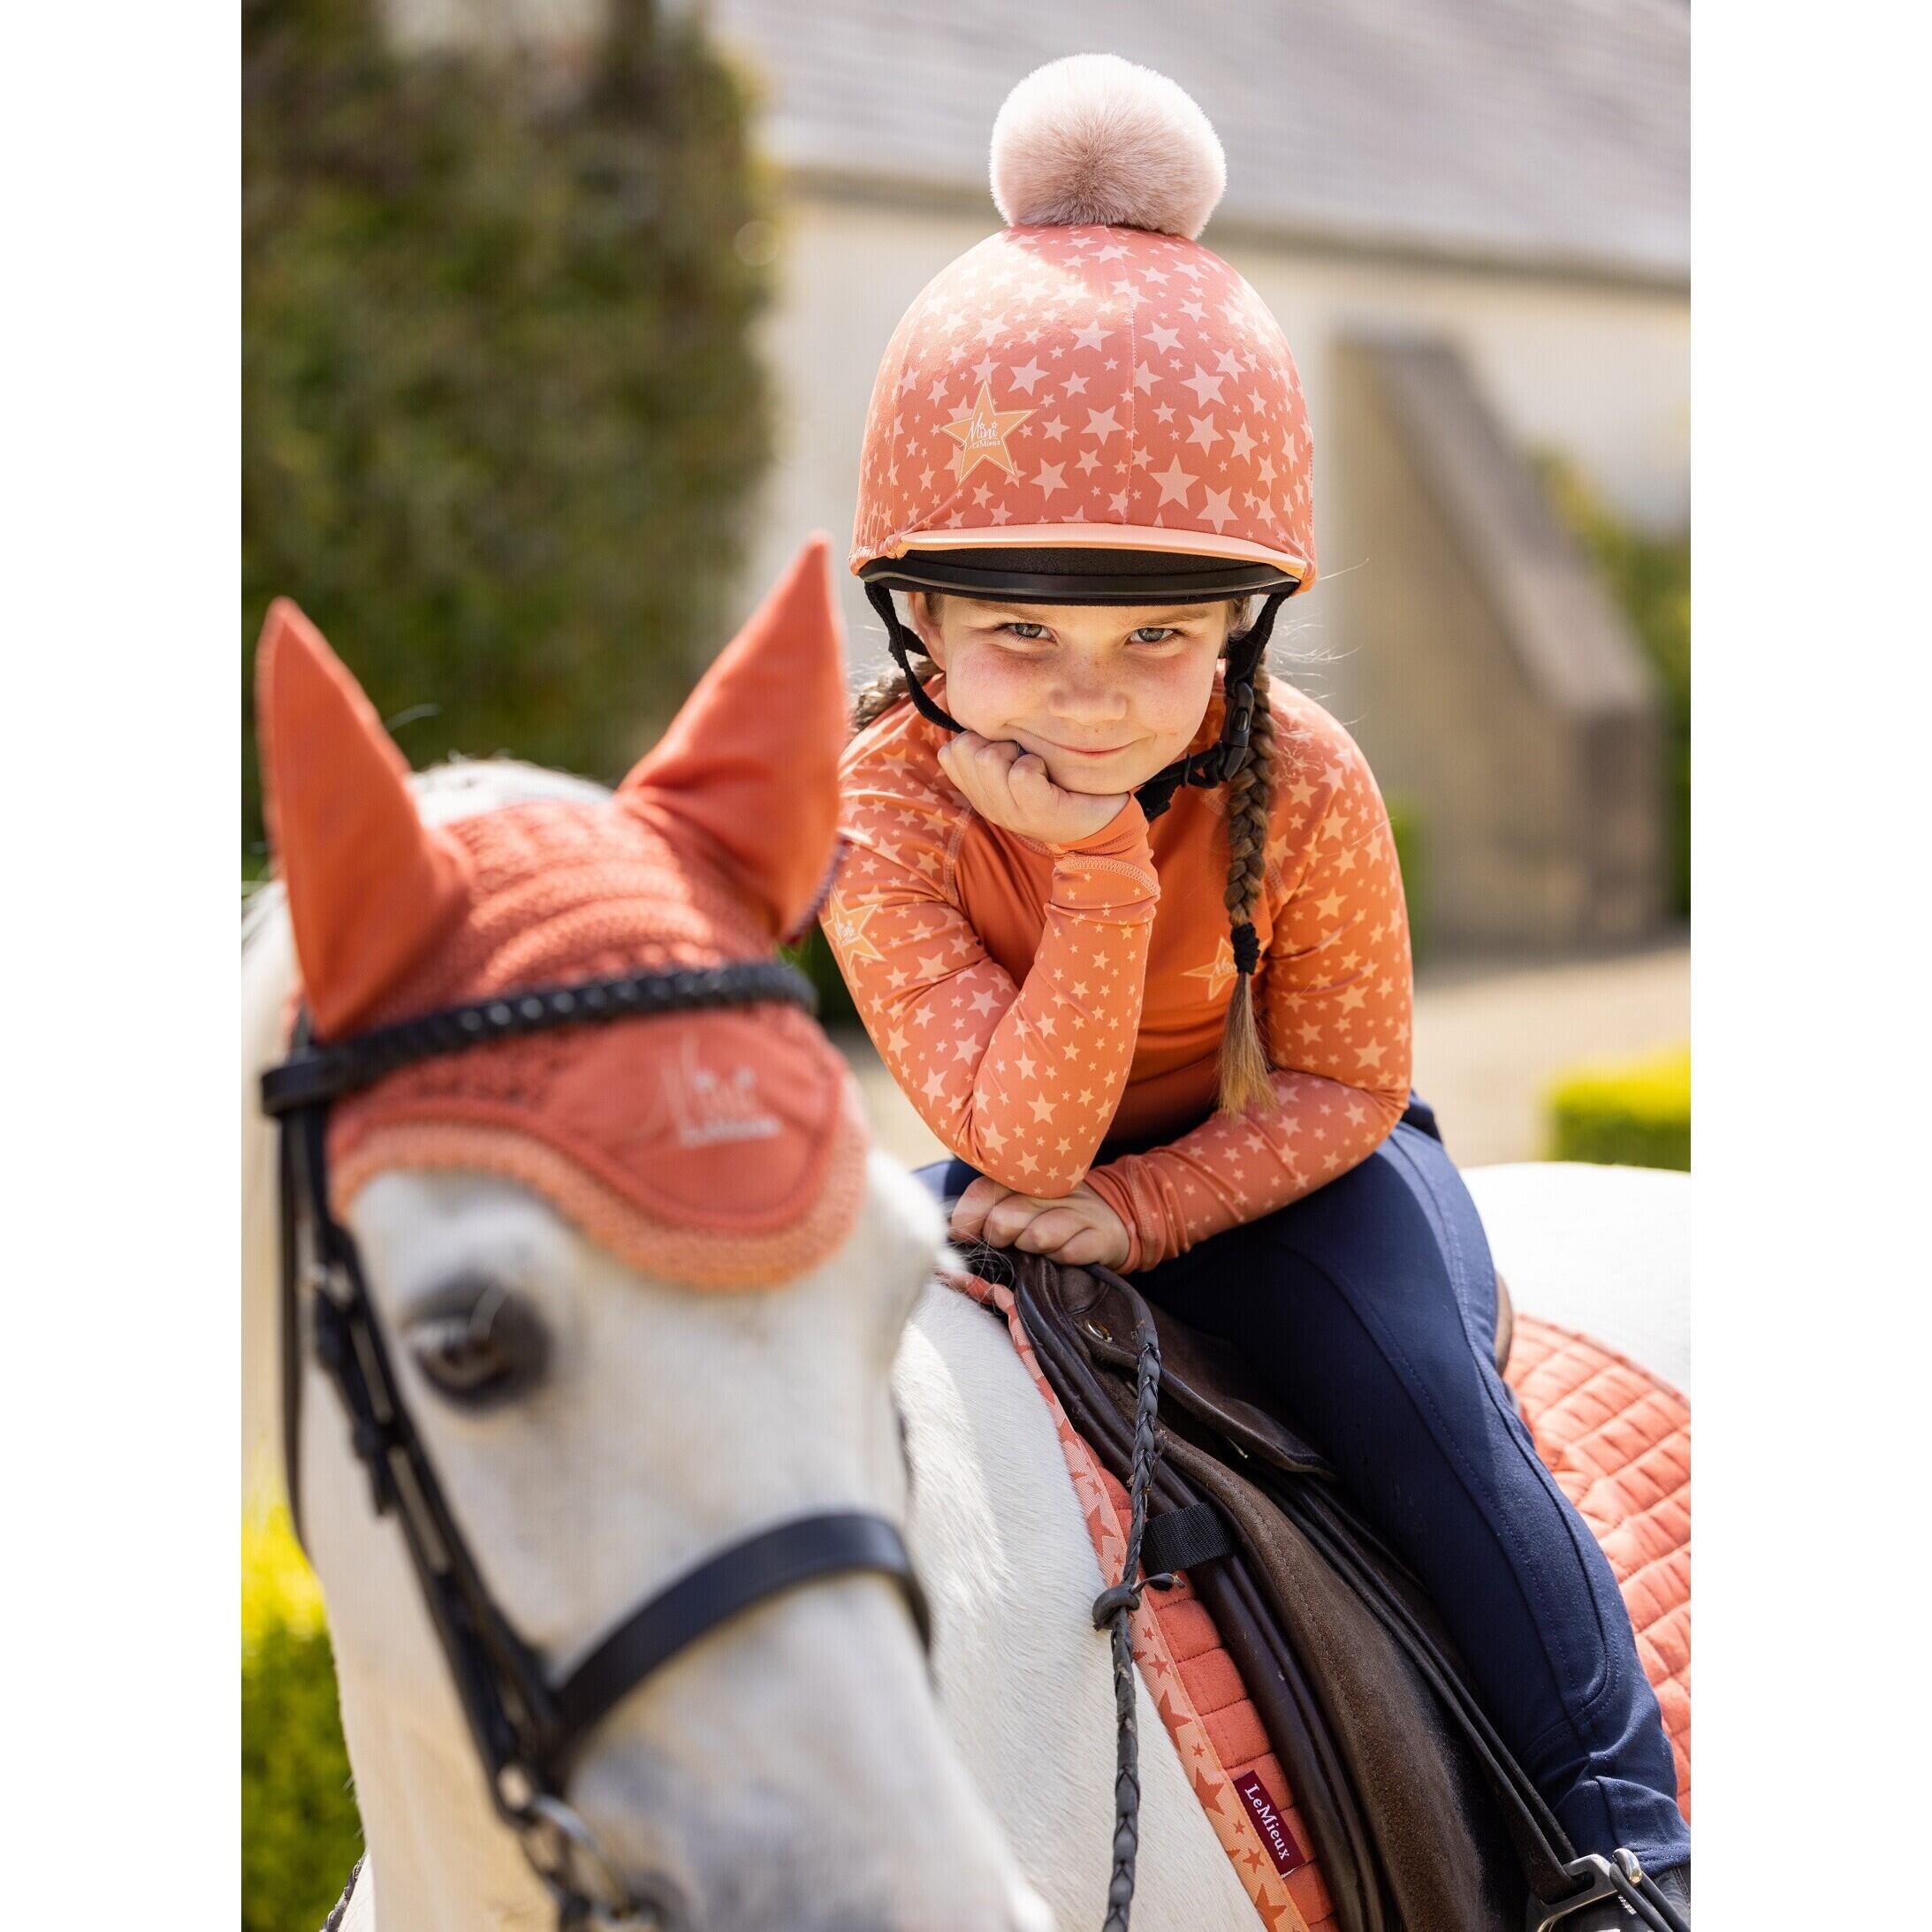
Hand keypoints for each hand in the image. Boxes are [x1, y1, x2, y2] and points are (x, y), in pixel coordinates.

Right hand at [936, 732, 1130, 846]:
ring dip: (1016, 752)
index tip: (1007, 748)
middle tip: (1023, 755)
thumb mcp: (1019, 762)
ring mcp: (1009, 813)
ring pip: (987, 758)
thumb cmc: (1062, 781)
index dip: (976, 738)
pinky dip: (1037, 764)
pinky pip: (1021, 773)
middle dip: (995, 741)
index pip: (949, 753)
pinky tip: (1049, 774)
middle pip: (964, 749)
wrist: (1105, 820)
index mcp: (979, 792)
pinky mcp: (1036, 813)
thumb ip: (995, 745)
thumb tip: (983, 705)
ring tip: (1037, 765)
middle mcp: (988, 805)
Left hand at [948, 1177, 1131, 1269]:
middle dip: (1001, 1238)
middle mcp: (1053, 1189)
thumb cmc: (1053, 1214)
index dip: (969, 1217)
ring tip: (1038, 1248)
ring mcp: (1079, 1212)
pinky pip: (1068, 1254)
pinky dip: (1061, 1259)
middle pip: (1005, 1218)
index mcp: (1027, 1176)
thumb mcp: (1021, 1203)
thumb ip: (988, 1209)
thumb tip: (953, 1230)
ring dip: (1031, 1250)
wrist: (1113, 1219)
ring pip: (1037, 1237)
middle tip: (1011, 1241)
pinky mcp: (1100, 1237)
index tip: (966, 1233)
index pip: (985, 1191)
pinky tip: (1064, 1254)